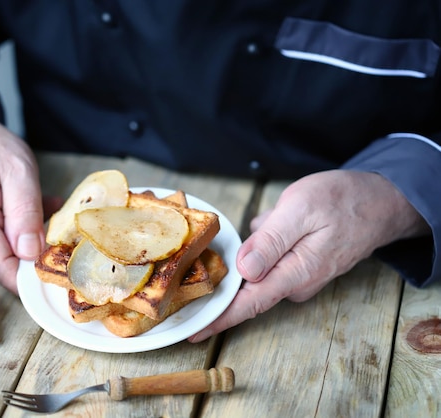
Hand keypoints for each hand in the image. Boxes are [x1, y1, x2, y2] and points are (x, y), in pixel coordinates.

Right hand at [0, 98, 55, 293]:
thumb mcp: (19, 170)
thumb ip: (26, 213)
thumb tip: (32, 256)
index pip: (3, 269)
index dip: (33, 277)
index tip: (61, 272)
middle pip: (3, 267)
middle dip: (34, 256)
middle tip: (56, 226)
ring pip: (2, 259)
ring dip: (27, 241)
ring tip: (40, 206)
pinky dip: (18, 234)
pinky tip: (28, 211)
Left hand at [189, 169, 428, 341]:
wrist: (382, 201)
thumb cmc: (343, 201)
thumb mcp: (301, 210)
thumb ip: (271, 242)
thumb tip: (245, 270)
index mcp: (295, 272)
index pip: (249, 304)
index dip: (220, 318)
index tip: (194, 332)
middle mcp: (296, 281)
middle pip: (248, 287)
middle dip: (228, 275)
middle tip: (215, 255)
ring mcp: (299, 274)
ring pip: (258, 266)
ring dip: (254, 246)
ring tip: (273, 219)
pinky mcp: (300, 264)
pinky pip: (270, 255)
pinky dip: (266, 239)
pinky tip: (278, 220)